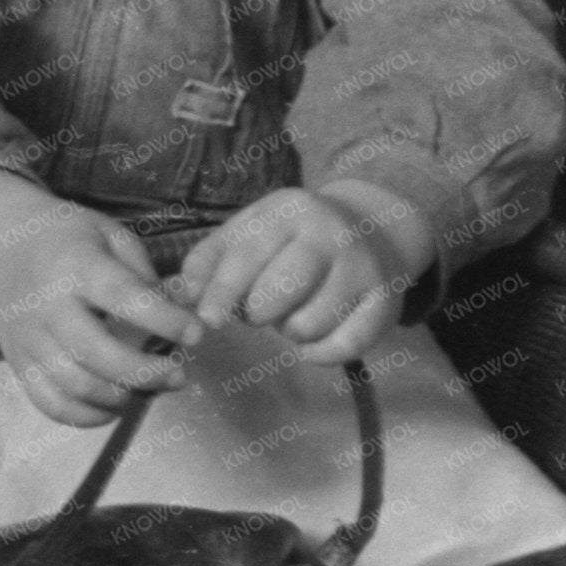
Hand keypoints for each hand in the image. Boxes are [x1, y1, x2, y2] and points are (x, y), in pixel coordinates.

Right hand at [0, 172, 201, 428]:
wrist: (3, 246)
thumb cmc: (71, 240)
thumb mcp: (112, 236)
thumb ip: (147, 277)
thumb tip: (184, 317)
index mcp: (75, 265)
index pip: (124, 297)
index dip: (166, 320)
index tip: (197, 333)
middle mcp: (46, 305)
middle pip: (97, 354)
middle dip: (148, 372)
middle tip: (180, 375)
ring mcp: (28, 338)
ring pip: (76, 386)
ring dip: (124, 397)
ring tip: (149, 388)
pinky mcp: (18, 364)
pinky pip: (52, 405)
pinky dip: (89, 416)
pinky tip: (115, 402)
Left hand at [173, 181, 435, 365]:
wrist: (372, 227)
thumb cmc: (290, 239)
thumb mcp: (248, 233)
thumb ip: (208, 260)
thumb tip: (179, 296)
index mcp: (288, 211)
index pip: (247, 256)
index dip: (222, 291)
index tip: (205, 319)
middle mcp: (330, 235)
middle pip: (282, 288)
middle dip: (258, 311)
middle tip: (258, 311)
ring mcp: (363, 267)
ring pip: (311, 322)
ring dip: (290, 331)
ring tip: (290, 317)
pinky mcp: (387, 302)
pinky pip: (347, 345)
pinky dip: (322, 354)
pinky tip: (312, 344)